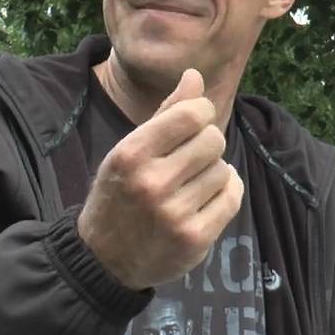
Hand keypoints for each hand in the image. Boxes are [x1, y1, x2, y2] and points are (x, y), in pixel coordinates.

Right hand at [77, 69, 243, 289]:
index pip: (191, 114)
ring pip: (224, 169)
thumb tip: (195, 76)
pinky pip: (231, 197)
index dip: (200, 112)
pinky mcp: (194, 238)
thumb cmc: (118, 194)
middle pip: (213, 140)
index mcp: (131, 154)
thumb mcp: (129, 151)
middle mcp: (152, 182)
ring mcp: (174, 213)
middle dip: (206, 144)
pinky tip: (205, 196)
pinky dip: (225, 192)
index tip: (194, 121)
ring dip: (213, 171)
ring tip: (191, 182)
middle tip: (190, 157)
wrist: (103, 258)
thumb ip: (164, 114)